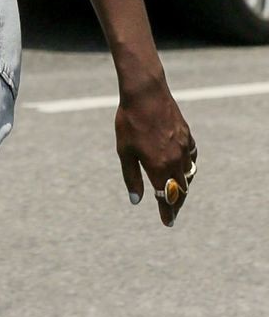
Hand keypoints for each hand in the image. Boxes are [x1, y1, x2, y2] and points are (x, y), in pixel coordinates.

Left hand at [115, 77, 195, 227]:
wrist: (146, 94)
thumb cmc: (130, 122)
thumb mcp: (125, 152)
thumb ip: (132, 177)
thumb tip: (137, 200)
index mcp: (158, 167)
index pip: (165, 197)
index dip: (167, 211)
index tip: (168, 222)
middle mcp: (175, 160)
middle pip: (180, 190)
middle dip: (175, 203)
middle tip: (171, 212)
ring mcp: (183, 148)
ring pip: (188, 175)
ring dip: (183, 187)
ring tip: (177, 194)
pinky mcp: (187, 136)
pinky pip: (191, 158)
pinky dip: (188, 168)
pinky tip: (183, 169)